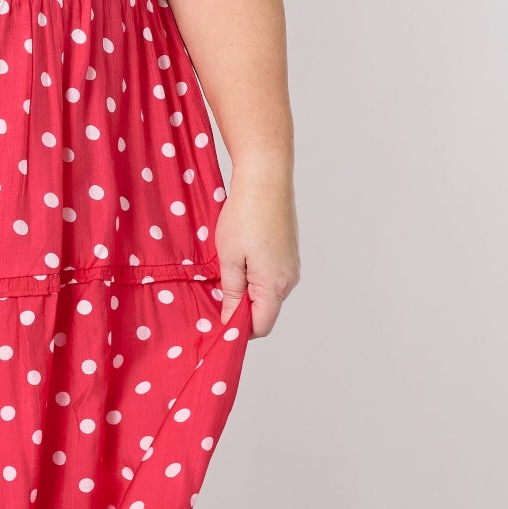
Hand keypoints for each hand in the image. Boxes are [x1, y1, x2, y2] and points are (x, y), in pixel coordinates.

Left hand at [214, 165, 298, 340]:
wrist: (266, 179)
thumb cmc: (245, 216)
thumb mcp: (229, 259)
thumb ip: (231, 293)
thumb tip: (230, 320)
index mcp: (275, 286)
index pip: (260, 326)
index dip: (238, 329)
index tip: (217, 322)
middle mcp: (289, 280)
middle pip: (265, 311)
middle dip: (240, 309)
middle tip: (215, 293)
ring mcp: (292, 266)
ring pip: (267, 293)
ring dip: (247, 290)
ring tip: (227, 269)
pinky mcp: (289, 253)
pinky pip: (272, 276)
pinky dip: (255, 275)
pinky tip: (240, 256)